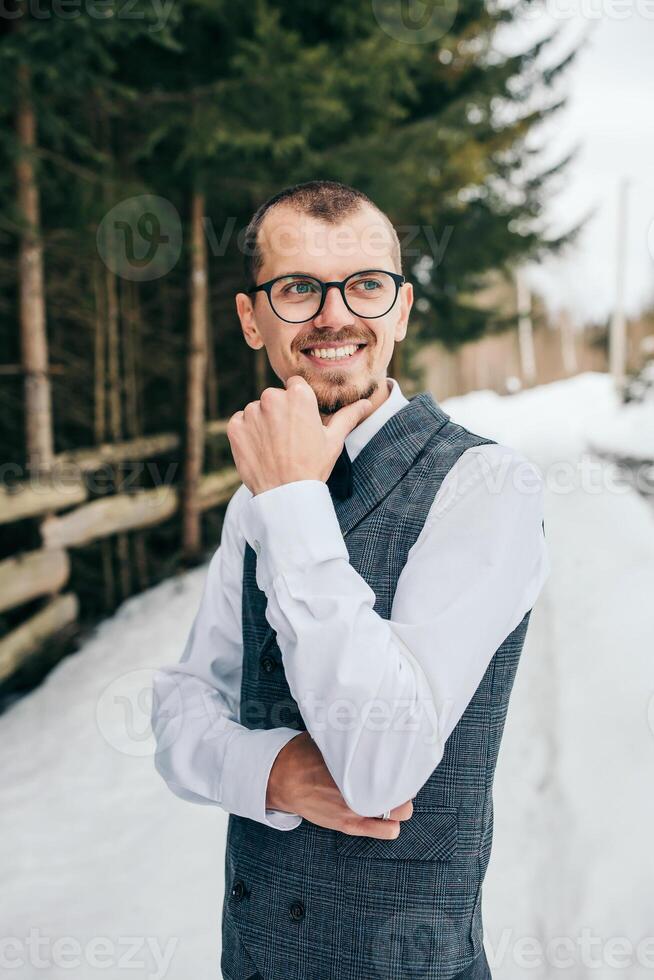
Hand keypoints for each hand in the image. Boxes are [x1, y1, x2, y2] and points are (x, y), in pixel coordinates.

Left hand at [226, 375, 373, 495]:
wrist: (285, 495)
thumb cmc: (313, 467)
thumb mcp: (334, 441)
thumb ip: (348, 416)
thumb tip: (367, 403)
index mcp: (298, 395)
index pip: (295, 386)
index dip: (299, 404)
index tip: (301, 422)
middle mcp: (272, 398)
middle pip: (275, 397)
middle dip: (280, 413)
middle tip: (289, 439)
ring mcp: (251, 412)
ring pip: (257, 410)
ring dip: (263, 423)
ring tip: (275, 448)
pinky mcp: (235, 427)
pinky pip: (240, 422)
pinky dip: (247, 433)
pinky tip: (260, 450)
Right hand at [266, 731, 413, 837]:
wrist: (281, 779)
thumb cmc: (304, 754)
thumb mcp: (326, 736)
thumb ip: (348, 735)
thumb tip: (369, 720)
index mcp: (354, 763)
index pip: (395, 763)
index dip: (404, 762)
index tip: (404, 758)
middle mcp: (358, 786)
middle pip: (404, 788)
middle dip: (404, 782)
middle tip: (400, 776)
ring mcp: (356, 808)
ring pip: (400, 812)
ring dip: (400, 804)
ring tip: (394, 795)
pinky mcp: (350, 825)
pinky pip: (386, 831)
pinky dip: (391, 825)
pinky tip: (389, 817)